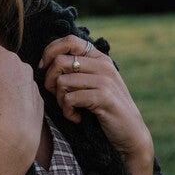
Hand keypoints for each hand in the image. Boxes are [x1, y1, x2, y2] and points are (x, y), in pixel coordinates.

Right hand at [0, 27, 44, 162]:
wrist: (14, 135)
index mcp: (7, 58)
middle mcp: (23, 66)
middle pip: (2, 63)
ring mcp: (33, 84)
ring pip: (14, 78)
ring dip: (4, 85)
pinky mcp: (38, 100)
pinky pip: (23, 94)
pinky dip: (15, 99)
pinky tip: (7, 111)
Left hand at [38, 35, 153, 164]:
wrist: (130, 133)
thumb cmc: (106, 109)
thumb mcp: (95, 84)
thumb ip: (78, 70)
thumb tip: (47, 62)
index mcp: (100, 58)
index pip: (69, 41)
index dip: (50, 51)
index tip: (44, 68)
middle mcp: (103, 65)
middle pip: (60, 61)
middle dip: (50, 81)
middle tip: (58, 97)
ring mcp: (104, 80)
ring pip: (62, 81)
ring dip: (59, 100)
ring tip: (70, 109)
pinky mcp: (103, 97)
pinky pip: (69, 99)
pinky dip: (68, 112)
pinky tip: (76, 118)